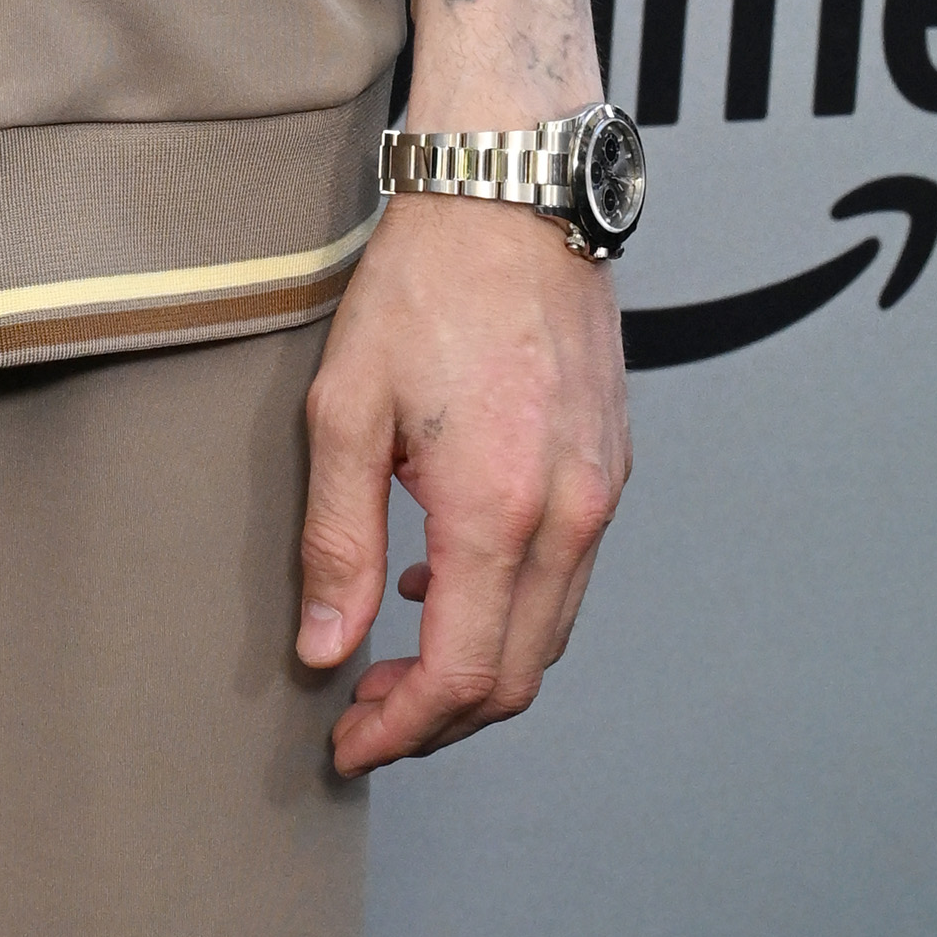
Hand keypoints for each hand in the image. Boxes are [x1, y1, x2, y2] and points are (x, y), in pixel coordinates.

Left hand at [299, 190, 630, 770]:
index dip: (403, 729)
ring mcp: (600, 495)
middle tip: (362, 711)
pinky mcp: (611, 470)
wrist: (511, 195)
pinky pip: (567, 577)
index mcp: (498, 508)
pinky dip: (511, 608)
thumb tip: (326, 648)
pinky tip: (446, 582)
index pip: (463, 676)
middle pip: (517, 676)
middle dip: (438, 717)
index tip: (349, 742)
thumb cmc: (422, 283)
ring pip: (549, 634)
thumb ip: (337, 537)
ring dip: (477, 668)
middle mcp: (568, 516)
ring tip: (394, 658)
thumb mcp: (345, 405)